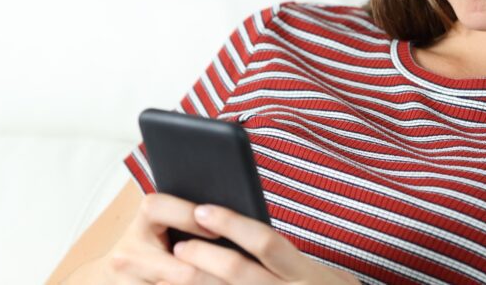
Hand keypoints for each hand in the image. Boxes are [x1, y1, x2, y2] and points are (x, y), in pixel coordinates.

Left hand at [103, 192, 358, 284]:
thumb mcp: (311, 270)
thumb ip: (278, 252)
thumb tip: (229, 219)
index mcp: (304, 272)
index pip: (265, 241)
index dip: (232, 224)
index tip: (202, 209)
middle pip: (238, 271)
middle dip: (204, 255)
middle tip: (179, 243)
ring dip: (196, 278)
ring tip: (174, 267)